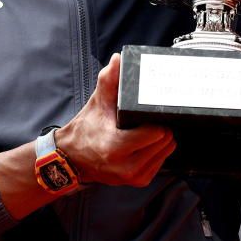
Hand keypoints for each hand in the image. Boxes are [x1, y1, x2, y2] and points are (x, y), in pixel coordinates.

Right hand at [57, 54, 175, 186]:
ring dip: (161, 139)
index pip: (156, 133)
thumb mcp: (97, 103)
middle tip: (148, 119)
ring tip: (146, 130)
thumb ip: (109, 80)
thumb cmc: (86, 129)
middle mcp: (126, 167)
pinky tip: (144, 143)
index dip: (155, 119)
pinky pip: (162, 161)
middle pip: (165, 141)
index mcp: (115, 147)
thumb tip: (118, 59)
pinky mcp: (139, 181)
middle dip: (160, 127)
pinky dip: (157, 150)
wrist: (73, 158)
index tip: (149, 113)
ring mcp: (134, 177)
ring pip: (167, 150)